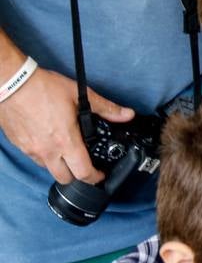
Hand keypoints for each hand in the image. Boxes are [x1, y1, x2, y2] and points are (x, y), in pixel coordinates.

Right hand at [0, 67, 134, 183]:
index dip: (95, 177)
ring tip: (68, 153)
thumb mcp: (80, 95)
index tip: (100, 174)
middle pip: (64, 179)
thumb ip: (106, 108)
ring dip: (59, 166)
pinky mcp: (19, 145)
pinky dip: (45, 156)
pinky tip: (50, 142)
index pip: (82, 173)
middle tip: (85, 167)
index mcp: (65, 141)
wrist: (12, 83)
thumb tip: (127, 114)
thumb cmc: (44, 88)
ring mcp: (30, 150)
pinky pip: (34, 158)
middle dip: (77, 176)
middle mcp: (47, 151)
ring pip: (48, 169)